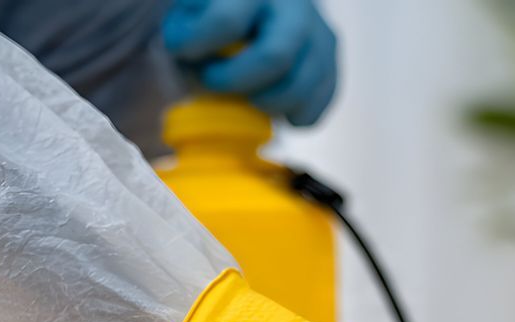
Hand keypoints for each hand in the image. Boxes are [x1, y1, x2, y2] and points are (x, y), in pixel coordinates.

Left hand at [163, 0, 338, 126]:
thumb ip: (187, 34)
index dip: (197, 45)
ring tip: (246, 97)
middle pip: (275, 57)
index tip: (183, 52)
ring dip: (264, 103)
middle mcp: (295, 6)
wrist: (262, 13)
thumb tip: (198, 73)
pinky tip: (270, 103)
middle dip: (236, 80)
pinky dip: (288, 117)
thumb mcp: (193, 11)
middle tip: (214, 82)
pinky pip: (314, 109)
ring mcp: (320, 36)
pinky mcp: (332, 67)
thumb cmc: (215, 15)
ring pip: (299, 87)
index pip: (227, 21)